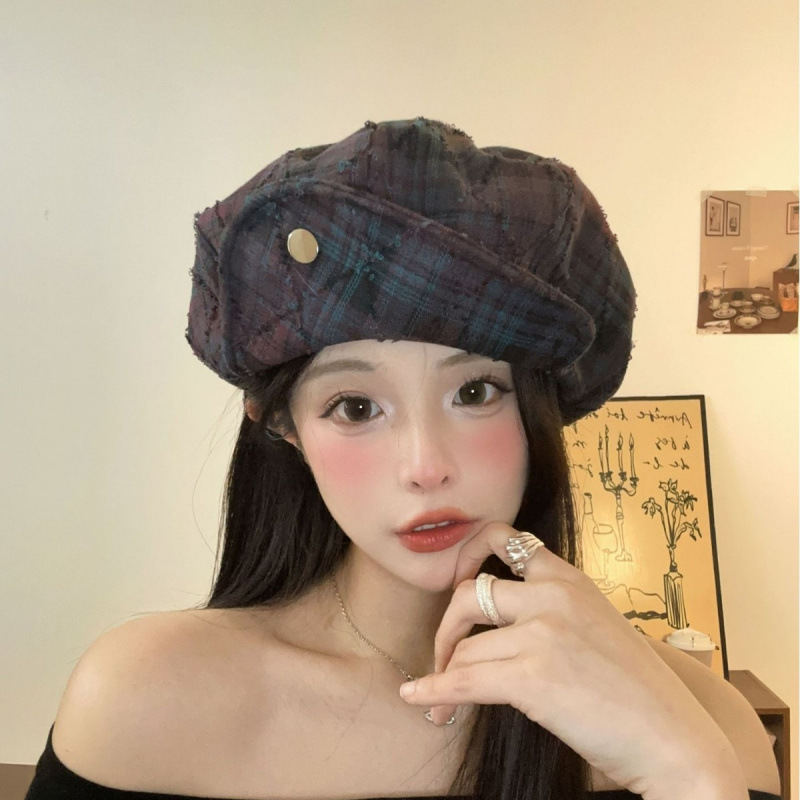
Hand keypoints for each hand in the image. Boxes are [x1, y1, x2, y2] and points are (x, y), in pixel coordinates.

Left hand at [399, 522, 747, 799]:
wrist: (674, 739)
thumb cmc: (637, 691)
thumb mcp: (597, 626)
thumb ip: (553, 610)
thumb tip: (498, 624)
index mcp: (568, 580)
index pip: (504, 540)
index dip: (467, 553)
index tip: (454, 579)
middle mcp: (552, 596)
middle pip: (466, 596)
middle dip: (446, 630)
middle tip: (443, 656)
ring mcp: (542, 634)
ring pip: (464, 649)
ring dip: (445, 676)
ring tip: (442, 702)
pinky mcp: (531, 678)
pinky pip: (462, 682)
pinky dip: (433, 692)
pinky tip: (416, 698)